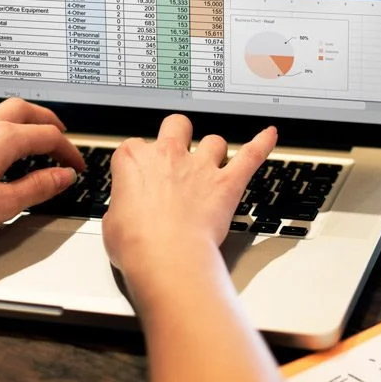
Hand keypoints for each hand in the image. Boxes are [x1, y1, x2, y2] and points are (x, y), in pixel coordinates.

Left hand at [0, 98, 84, 239]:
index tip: (76, 166)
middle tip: (58, 133)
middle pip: (22, 110)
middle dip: (45, 120)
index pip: (48, 137)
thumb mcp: (4, 204)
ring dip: (12, 118)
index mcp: (3, 139)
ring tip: (21, 131)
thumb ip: (38, 187)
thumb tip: (62, 176)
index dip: (68, 151)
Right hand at [102, 114, 276, 273]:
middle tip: (179, 148)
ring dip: (214, 150)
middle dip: (179, 133)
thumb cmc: (137, 244)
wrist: (166, 257)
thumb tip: (122, 214)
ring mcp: (200, 167)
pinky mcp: (226, 183)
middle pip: (176, 124)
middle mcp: (168, 155)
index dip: (140, 160)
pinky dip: (262, 144)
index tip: (142, 174)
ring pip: (214, 141)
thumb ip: (120, 209)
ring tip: (213, 162)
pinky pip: (251, 155)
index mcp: (134, 160)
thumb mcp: (110, 224)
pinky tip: (269, 135)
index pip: (135, 146)